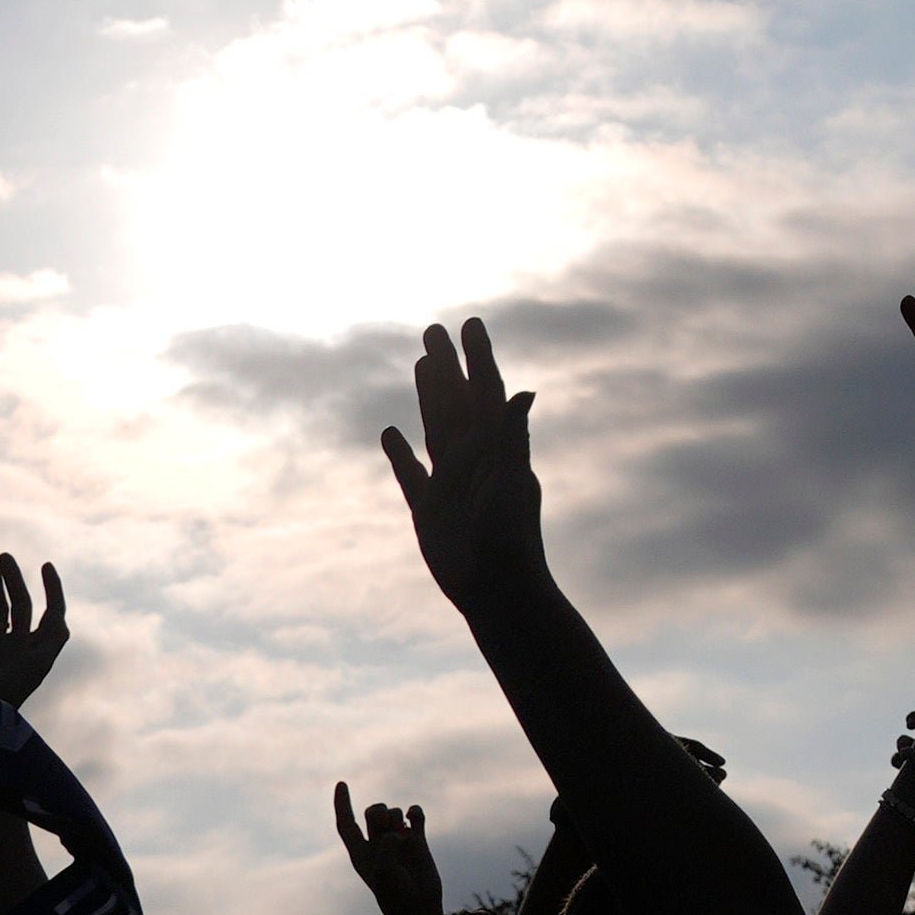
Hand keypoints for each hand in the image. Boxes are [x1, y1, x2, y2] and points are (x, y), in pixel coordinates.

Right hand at [0, 554, 69, 710]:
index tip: (46, 565)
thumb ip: (52, 639)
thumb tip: (58, 615)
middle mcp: (20, 645)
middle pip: (22, 604)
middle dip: (15, 580)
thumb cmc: (9, 692)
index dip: (54, 589)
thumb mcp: (38, 665)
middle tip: (4, 556)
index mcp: (39, 648)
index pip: (53, 613)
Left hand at [330, 784, 442, 914]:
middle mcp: (377, 845)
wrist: (419, 909)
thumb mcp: (382, 869)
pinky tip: (414, 817)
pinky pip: (414, 815)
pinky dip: (414, 812)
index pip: (346, 824)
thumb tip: (400, 830)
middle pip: (371, 812)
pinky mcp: (419, 841)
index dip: (341, 804)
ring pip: (393, 812)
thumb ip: (385, 843)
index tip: (341, 783)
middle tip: (387, 826)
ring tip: (404, 836)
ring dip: (396, 817)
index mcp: (360, 853)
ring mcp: (398, 842)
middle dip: (377, 812)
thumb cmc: (395, 895)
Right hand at [378, 317, 549, 613]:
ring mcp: (450, 483)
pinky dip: (399, 453)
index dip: (479, 357)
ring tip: (422, 362)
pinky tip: (389, 432)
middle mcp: (473, 458)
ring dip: (428, 394)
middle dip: (447, 365)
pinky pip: (410, 474)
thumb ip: (512, 437)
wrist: (499, 592)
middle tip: (434, 329)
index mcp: (496, 447)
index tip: (471, 323)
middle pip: (456, 400)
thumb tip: (525, 391)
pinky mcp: (429, 511)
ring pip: (434, 427)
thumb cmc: (511, 540)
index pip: (486, 391)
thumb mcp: (511, 483)